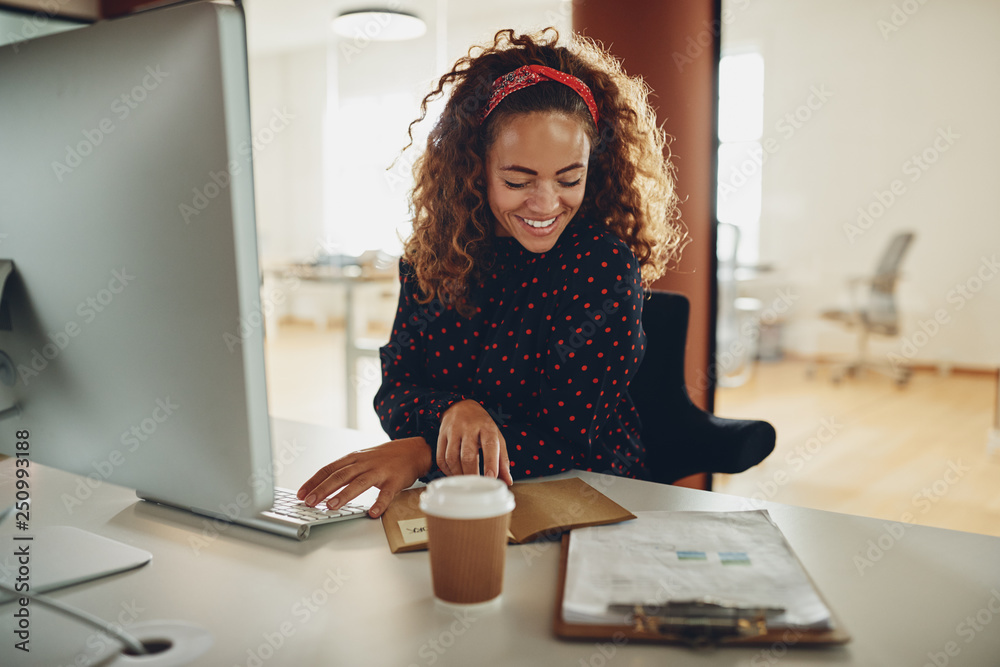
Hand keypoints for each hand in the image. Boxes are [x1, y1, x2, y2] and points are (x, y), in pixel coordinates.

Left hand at [297, 436, 431, 517]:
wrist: (413, 450)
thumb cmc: (384, 457)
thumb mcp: (362, 458)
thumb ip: (345, 470)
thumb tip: (322, 486)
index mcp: (354, 458)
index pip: (329, 469)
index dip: (314, 481)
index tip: (301, 493)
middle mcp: (364, 463)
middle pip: (339, 476)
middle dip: (322, 489)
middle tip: (309, 502)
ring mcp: (379, 471)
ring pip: (359, 483)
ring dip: (344, 495)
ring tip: (331, 507)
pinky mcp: (395, 481)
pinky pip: (386, 494)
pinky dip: (379, 504)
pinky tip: (372, 513)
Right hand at [437, 399, 513, 484]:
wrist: (461, 406)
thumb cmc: (482, 426)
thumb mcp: (496, 437)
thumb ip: (502, 460)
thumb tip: (507, 481)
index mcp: (486, 427)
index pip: (490, 445)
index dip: (490, 463)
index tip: (491, 477)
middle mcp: (468, 427)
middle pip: (468, 454)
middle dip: (472, 473)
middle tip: (476, 485)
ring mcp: (453, 431)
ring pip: (451, 457)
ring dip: (458, 474)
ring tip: (465, 482)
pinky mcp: (441, 435)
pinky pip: (440, 457)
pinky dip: (447, 470)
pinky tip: (454, 474)